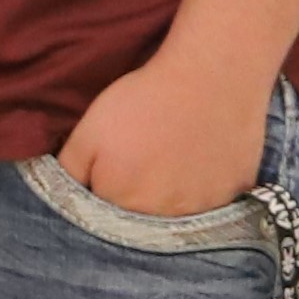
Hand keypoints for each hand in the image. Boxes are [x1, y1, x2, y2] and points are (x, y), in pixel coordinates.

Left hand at [56, 62, 267, 218]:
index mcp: (119, 203)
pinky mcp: (236, 196)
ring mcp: (203, 211)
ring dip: (171, 200)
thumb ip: (66, 174)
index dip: (104, 191)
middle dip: (134, 199)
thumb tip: (61, 200)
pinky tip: (201, 166)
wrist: (209, 77)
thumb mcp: (85, 134)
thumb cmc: (142, 101)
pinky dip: (205, 193)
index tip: (113, 167)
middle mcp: (161, 217)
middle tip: (144, 159)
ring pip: (177, 218)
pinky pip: (215, 208)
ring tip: (172, 161)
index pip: (102, 217)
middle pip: (140, 221)